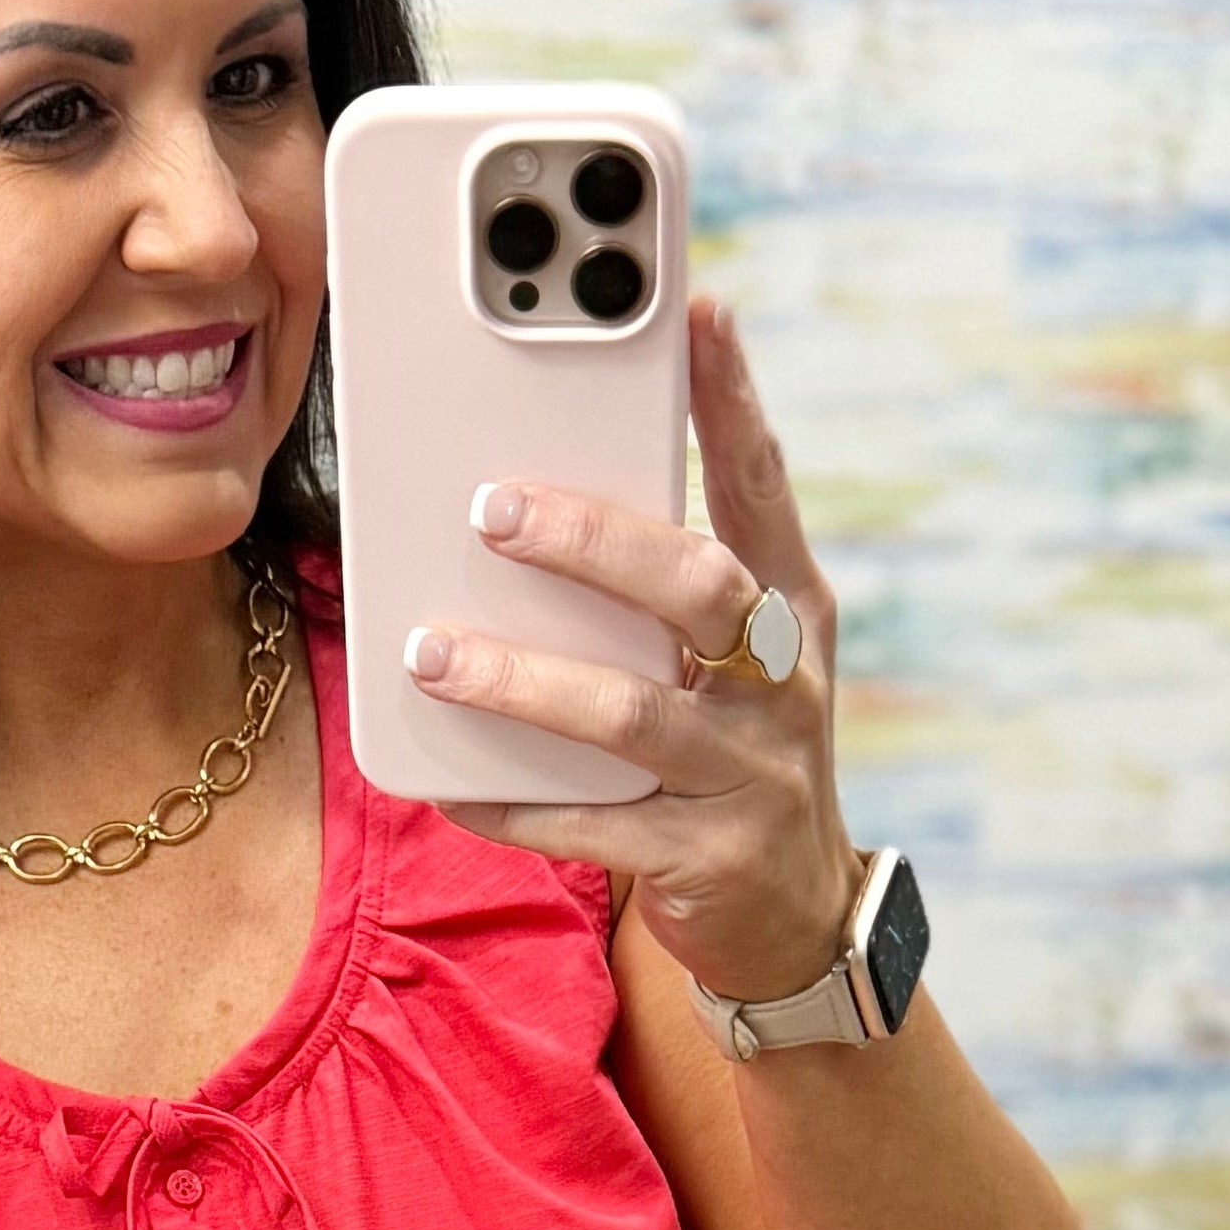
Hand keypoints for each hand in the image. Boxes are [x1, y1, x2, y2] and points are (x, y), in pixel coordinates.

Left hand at [406, 297, 863, 1008]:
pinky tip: (452, 786)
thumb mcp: (731, 665)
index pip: (763, 487)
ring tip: (433, 654)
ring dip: (522, 680)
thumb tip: (531, 495)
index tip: (695, 310)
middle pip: (696, 586)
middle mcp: (782, 684)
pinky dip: (516, 804)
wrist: (797, 919)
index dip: (733, 399)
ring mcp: (750, 775)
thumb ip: (663, 594)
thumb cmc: (734, 757)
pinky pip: (592, 828)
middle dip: (594, 542)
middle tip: (492, 509)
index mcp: (792, 611)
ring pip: (630, 713)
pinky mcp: (706, 860)